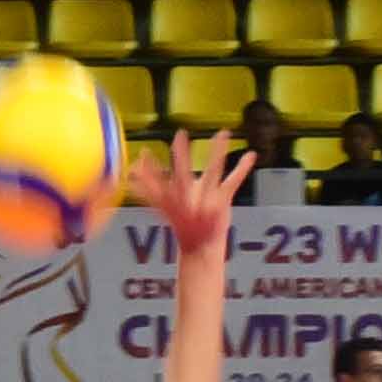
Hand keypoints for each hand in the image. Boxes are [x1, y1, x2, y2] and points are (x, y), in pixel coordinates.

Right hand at [127, 129, 253, 249]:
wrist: (200, 248)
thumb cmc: (182, 224)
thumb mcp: (163, 206)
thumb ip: (147, 188)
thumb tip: (131, 172)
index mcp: (174, 199)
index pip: (158, 183)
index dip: (149, 170)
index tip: (142, 155)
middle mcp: (189, 199)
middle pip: (183, 175)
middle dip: (182, 156)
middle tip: (180, 135)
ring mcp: (207, 198)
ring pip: (213, 172)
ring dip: (218, 153)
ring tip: (223, 133)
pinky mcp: (223, 200)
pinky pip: (234, 181)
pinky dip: (243, 168)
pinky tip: (251, 155)